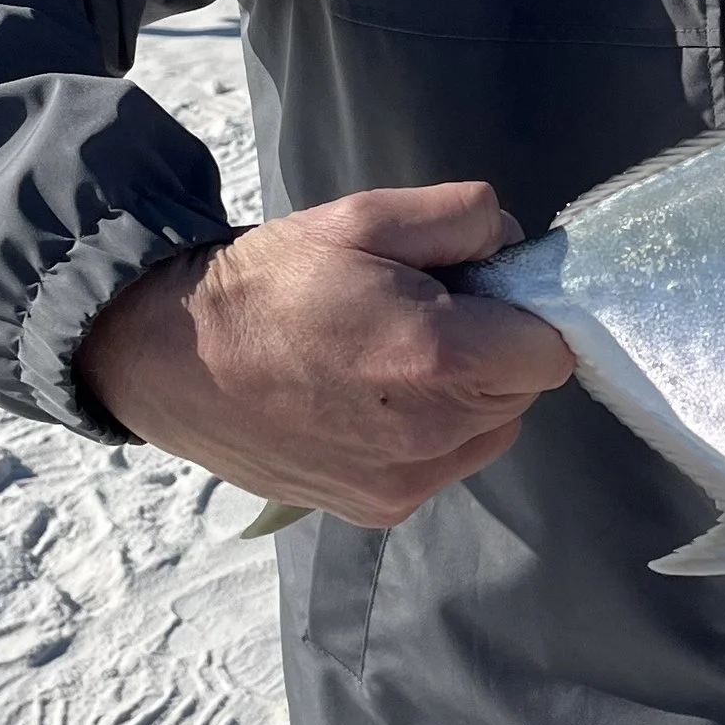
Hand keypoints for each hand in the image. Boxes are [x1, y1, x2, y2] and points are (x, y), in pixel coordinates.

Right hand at [77, 183, 575, 528]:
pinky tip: (370, 400)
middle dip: (492, 348)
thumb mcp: (366, 215)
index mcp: (439, 359)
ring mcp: (407, 483)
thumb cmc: (272, 280)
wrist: (174, 359)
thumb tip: (514, 247)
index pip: (551, 348)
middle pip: (522, 389)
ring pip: (491, 430)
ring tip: (390, 358)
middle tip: (422, 314)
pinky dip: (432, 432)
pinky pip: (447, 463)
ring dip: (467, 394)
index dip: (522, 312)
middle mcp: (433, 436)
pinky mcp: (381, 509)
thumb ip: (465, 217)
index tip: (477, 291)